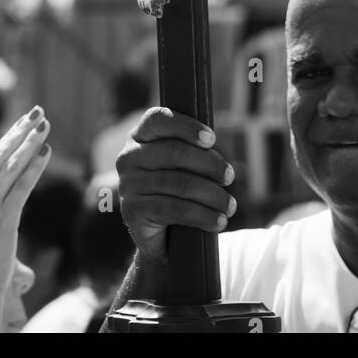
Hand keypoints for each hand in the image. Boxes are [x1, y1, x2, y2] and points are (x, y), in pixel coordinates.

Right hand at [0, 106, 50, 330]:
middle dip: (21, 132)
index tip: (24, 121)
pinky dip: (35, 168)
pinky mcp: (2, 219)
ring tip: (45, 127)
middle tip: (38, 113)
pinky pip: (21, 187)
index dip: (8, 136)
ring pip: (11, 167)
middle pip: (0, 156)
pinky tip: (46, 153)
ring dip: (30, 144)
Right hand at [116, 107, 236, 266]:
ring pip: (179, 183)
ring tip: (230, 205)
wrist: (160, 237)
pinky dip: (202, 215)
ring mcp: (127, 185)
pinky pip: (174, 209)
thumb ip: (191, 147)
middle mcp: (128, 157)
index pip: (158, 119)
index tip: (212, 139)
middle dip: (209, 164)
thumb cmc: (176, 191)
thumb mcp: (181, 165)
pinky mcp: (133, 211)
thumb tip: (212, 142)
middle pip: (174, 152)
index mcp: (139, 136)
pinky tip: (218, 220)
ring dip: (212, 195)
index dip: (186, 126)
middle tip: (229, 176)